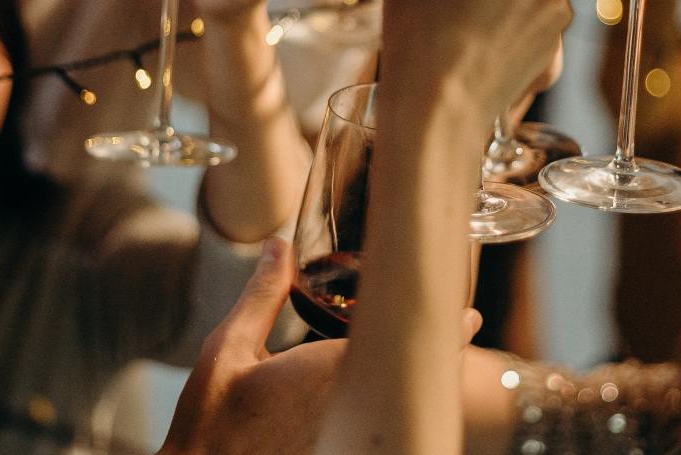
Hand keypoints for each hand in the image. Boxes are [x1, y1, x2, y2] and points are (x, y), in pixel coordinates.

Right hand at [158, 238, 485, 454]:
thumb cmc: (211, 421)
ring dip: (416, 382)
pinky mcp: (342, 451)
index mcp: (328, 373)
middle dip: (437, 354)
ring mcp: (349, 436)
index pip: (402, 346)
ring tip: (439, 356)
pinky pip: (379, 428)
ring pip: (400, 406)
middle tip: (462, 328)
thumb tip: (281, 245)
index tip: (469, 317)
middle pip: (411, 379)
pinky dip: (392, 409)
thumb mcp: (227, 350)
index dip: (442, 331)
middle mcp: (349, 410)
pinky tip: (393, 396)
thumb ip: (262, 297)